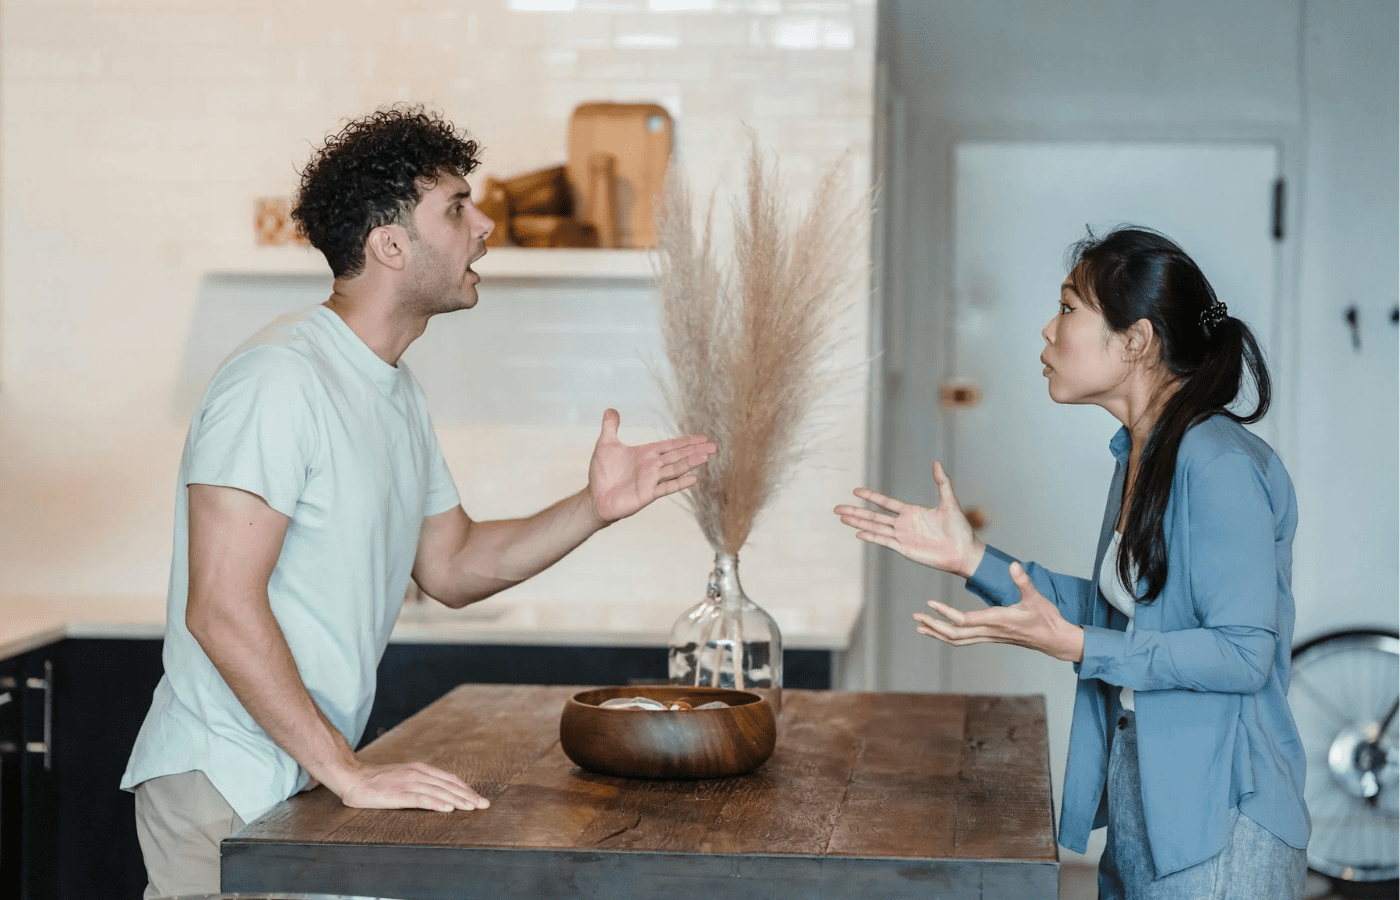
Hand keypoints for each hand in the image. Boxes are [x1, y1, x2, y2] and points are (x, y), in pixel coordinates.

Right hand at [335, 760, 488, 811]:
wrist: (352, 777)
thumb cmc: (376, 780)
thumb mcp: (402, 776)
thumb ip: (418, 781)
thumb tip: (436, 792)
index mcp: (419, 769)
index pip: (449, 779)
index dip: (465, 788)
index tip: (477, 798)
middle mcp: (417, 773)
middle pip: (448, 785)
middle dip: (468, 795)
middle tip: (484, 805)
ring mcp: (408, 783)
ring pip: (439, 792)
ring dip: (458, 800)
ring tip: (472, 808)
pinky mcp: (399, 794)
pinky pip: (422, 798)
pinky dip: (437, 803)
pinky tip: (449, 808)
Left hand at [587, 408, 715, 522]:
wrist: (596, 497)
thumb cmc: (602, 473)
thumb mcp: (605, 444)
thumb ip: (610, 427)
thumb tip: (611, 409)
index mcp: (646, 453)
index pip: (670, 445)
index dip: (686, 441)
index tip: (703, 437)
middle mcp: (652, 466)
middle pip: (678, 455)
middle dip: (695, 450)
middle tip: (714, 446)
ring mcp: (651, 480)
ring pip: (675, 469)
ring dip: (691, 463)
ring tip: (706, 456)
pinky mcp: (648, 494)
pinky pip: (667, 487)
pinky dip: (680, 483)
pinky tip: (694, 478)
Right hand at [833, 461, 984, 577]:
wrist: (964, 552)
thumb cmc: (960, 528)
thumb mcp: (950, 501)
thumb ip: (942, 482)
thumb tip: (937, 462)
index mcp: (912, 512)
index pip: (885, 503)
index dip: (871, 496)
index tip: (855, 490)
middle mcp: (903, 524)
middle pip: (873, 516)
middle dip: (855, 511)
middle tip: (837, 508)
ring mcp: (902, 537)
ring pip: (874, 528)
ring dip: (857, 523)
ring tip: (841, 518)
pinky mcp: (904, 549)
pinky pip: (884, 541)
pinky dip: (870, 537)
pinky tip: (857, 533)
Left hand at [912, 562, 1084, 662]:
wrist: (1054, 639)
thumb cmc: (1046, 618)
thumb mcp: (1036, 597)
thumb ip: (1023, 581)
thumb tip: (1014, 566)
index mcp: (997, 620)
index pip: (965, 620)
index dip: (946, 613)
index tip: (930, 604)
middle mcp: (990, 632)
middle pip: (955, 634)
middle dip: (933, 626)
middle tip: (915, 618)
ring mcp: (989, 637)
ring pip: (957, 640)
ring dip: (937, 633)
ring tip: (920, 627)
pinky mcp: (990, 637)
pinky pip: (964, 640)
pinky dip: (949, 636)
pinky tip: (939, 631)